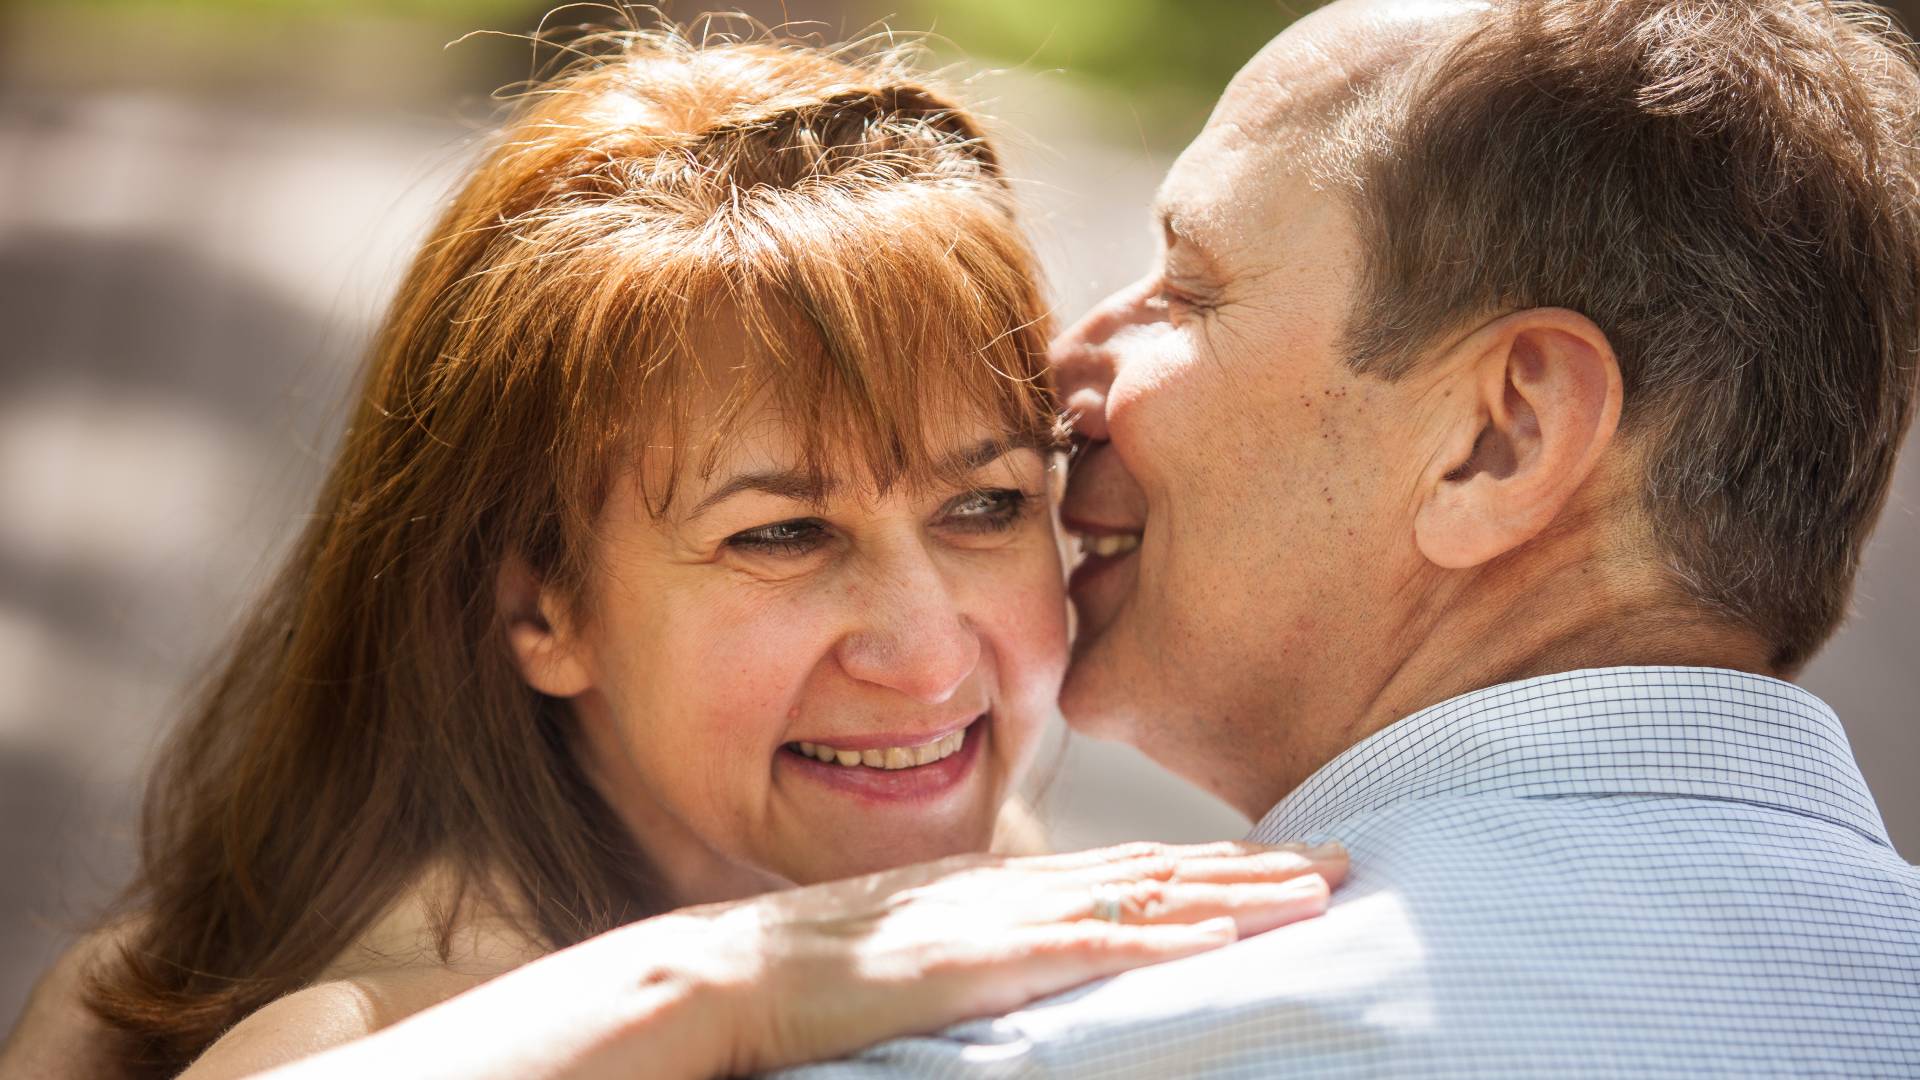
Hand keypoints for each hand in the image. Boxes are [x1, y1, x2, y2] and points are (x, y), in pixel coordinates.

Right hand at [680, 839, 1346, 1074]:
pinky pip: (1089, 950)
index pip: (1136, 870)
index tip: (1289, 861)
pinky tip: (1220, 941)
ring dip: (1238, 896)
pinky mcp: (981, 963)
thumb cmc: (815, 971)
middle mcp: (1019, 888)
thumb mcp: (921, 950)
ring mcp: (1003, 921)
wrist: (735, 972)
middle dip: (1258, 868)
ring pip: (1148, 900)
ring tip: (1317, 891)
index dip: (1219, 863)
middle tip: (1348, 858)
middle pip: (1163, 872)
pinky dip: (1161, 943)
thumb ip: (986, 948)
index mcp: (1007, 887)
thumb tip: (1034, 958)